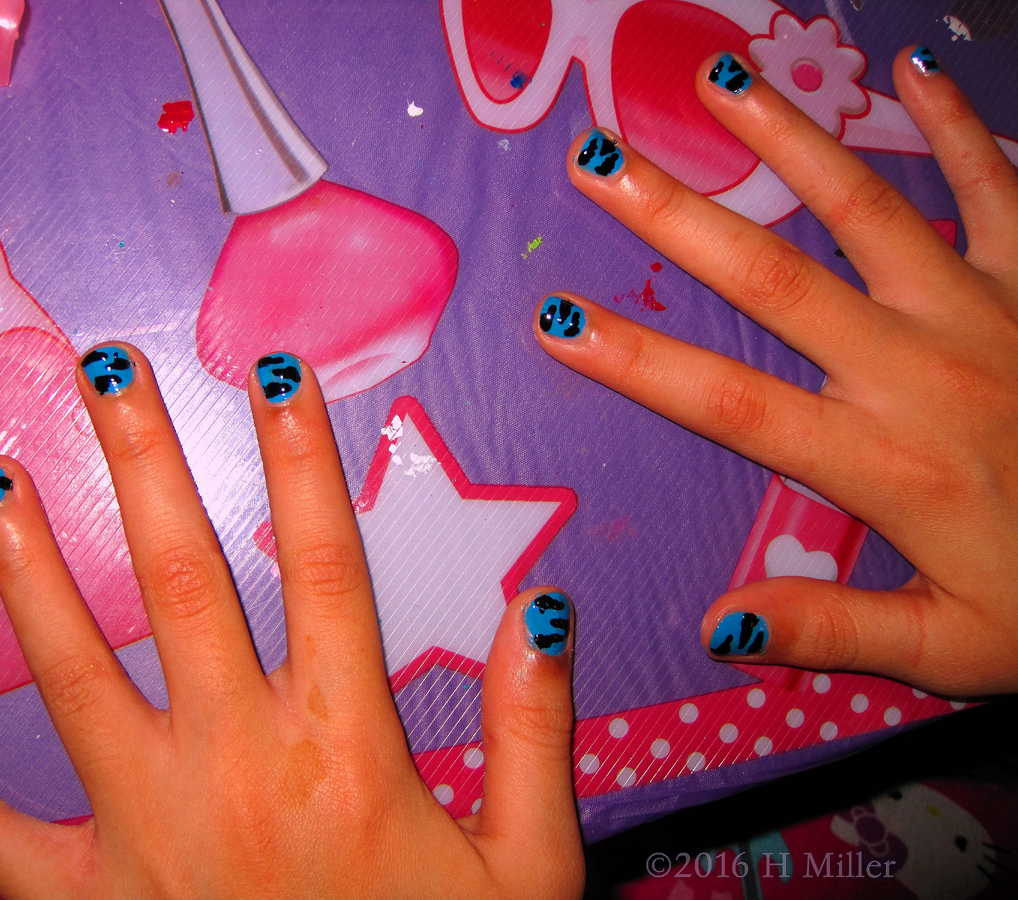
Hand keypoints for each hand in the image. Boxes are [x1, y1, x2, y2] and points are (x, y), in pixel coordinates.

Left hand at [0, 346, 583, 898]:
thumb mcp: (527, 870)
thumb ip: (535, 734)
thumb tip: (539, 609)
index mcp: (347, 752)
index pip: (330, 569)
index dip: (306, 461)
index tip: (278, 371)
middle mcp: (237, 769)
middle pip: (186, 586)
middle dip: (146, 465)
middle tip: (106, 373)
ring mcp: (148, 836)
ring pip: (74, 679)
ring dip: (29, 575)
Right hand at [535, 48, 1017, 695]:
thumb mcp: (950, 645)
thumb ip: (832, 628)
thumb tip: (718, 624)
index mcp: (885, 462)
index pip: (731, 405)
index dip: (636, 361)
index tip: (555, 318)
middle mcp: (919, 369)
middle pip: (774, 282)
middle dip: (677, 217)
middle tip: (599, 160)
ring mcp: (982, 311)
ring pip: (868, 208)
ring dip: (788, 140)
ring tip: (720, 82)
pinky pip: (997, 186)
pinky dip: (958, 125)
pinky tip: (913, 66)